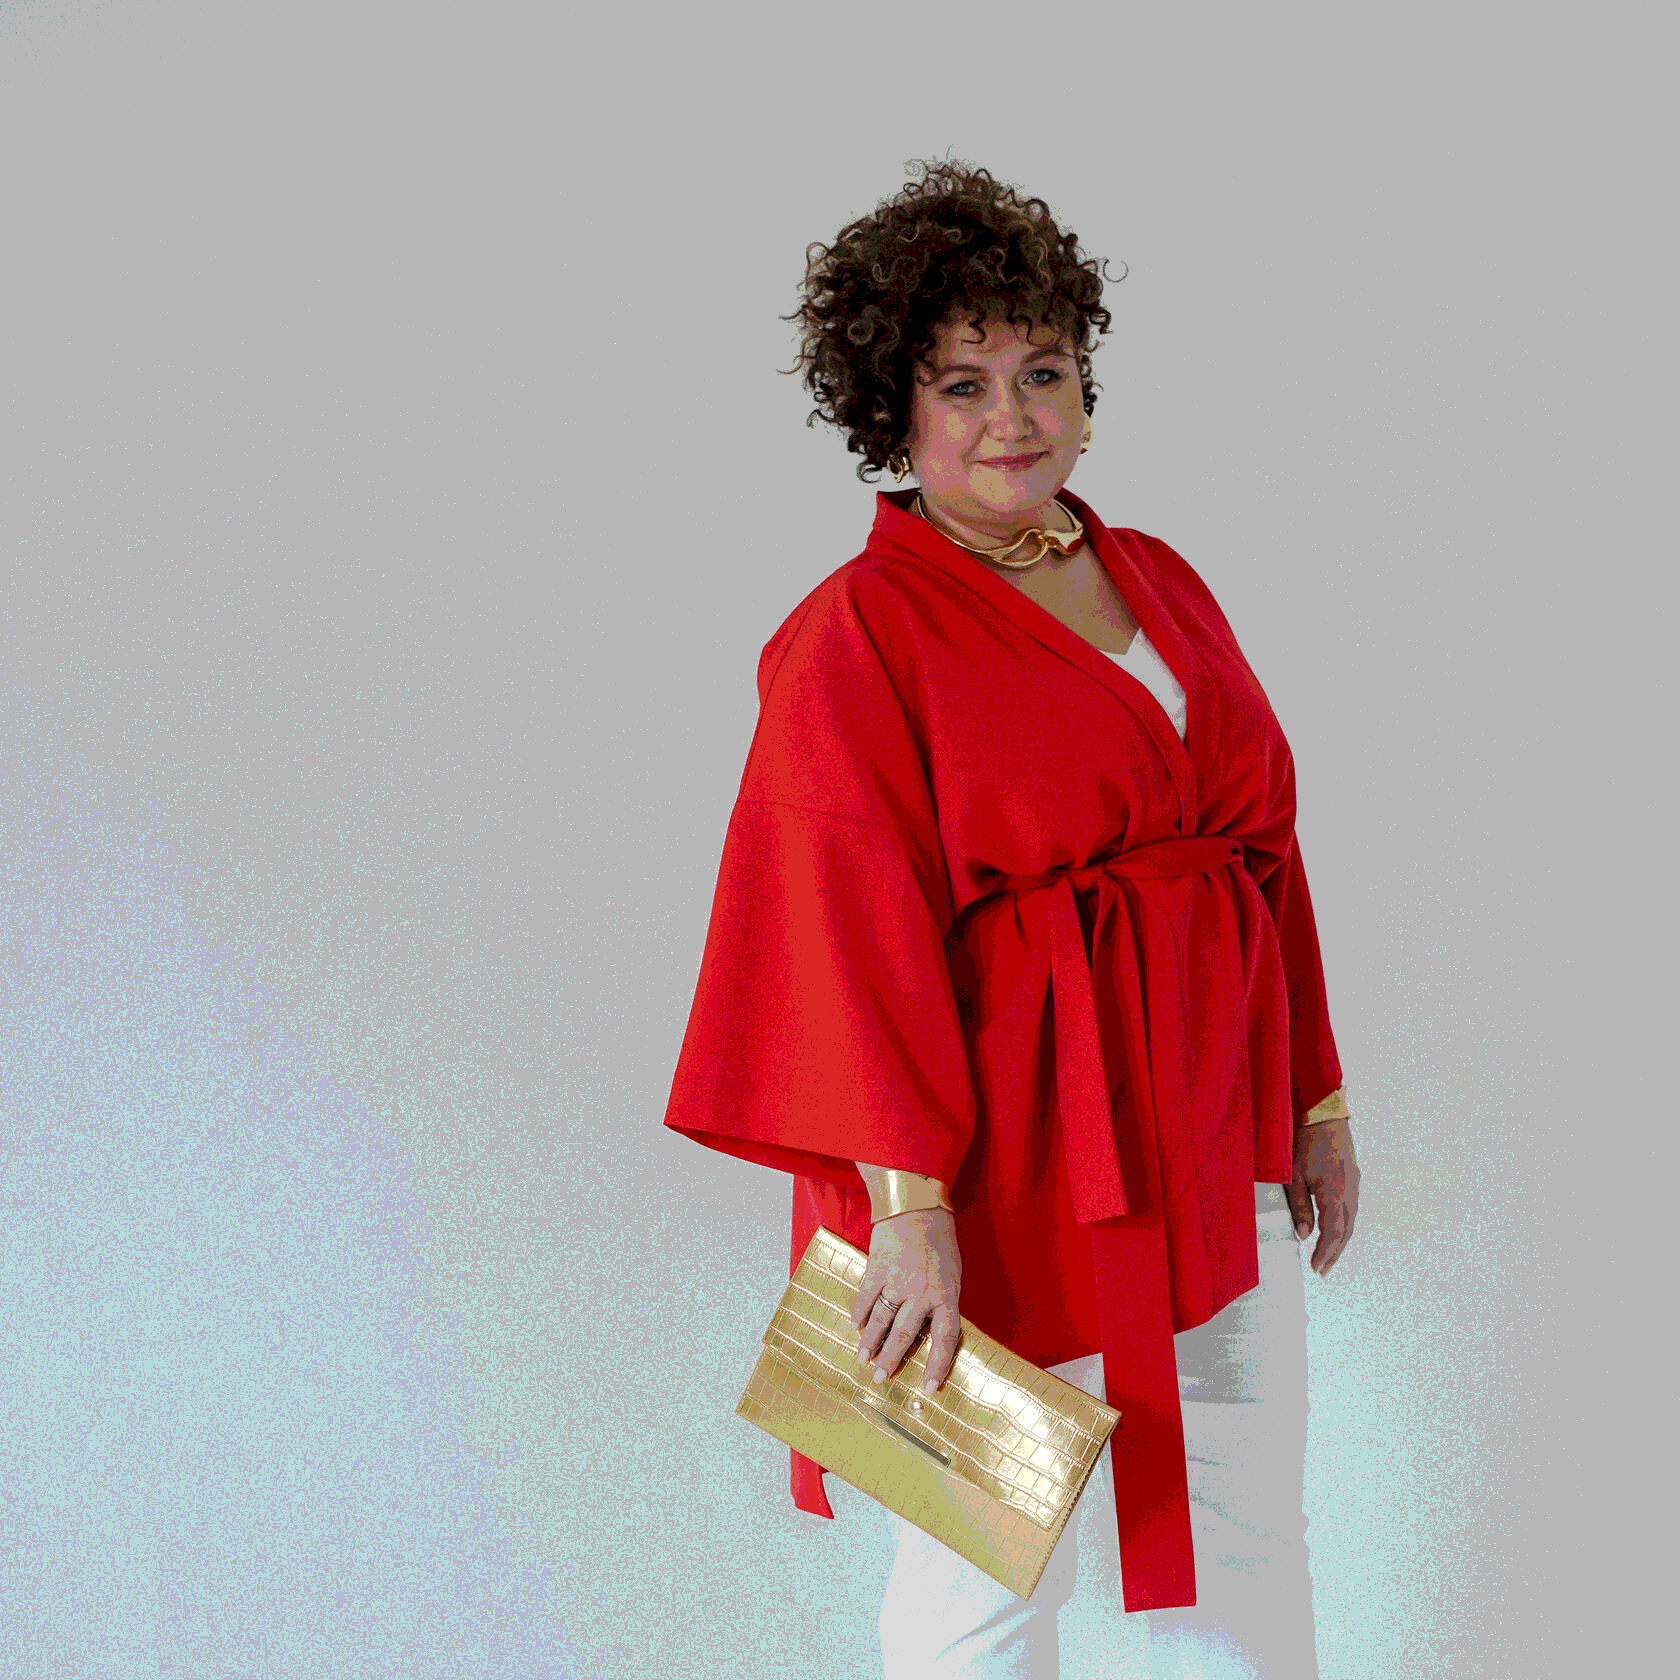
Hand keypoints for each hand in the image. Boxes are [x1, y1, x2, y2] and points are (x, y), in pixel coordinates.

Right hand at [850, 1207, 962, 1396]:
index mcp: (947, 1296)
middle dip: (891, 1361)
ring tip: (863, 1359)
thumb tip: (928, 1329)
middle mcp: (922, 1294)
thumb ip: (941, 1301)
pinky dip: (859, 1313)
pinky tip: (856, 1324)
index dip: (936, 1366)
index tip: (927, 1388)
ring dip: (870, 1343)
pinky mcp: (877, 1269)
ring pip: (881, 1321)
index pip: (945, 1340)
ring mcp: (897, 1282)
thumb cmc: (940, 1240)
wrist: (918, 1207)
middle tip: (880, 1379)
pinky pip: (865, 1298)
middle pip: (904, 1336)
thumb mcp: (951, 1274)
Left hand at [1286, 1117, 1360, 1277]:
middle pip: (1346, 1231)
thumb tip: (1303, 1234)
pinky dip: (1344, 1224)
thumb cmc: (1304, 1141)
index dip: (1325, 1252)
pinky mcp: (1353, 1177)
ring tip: (1328, 1256)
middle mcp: (1350, 1192)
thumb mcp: (1293, 1174)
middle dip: (1334, 1253)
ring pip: (1351, 1221)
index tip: (1316, 1268)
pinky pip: (1352, 1208)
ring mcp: (1355, 1184)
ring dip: (1340, 1241)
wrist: (1323, 1112)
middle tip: (1323, 1271)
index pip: (1333, 1233)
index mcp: (1335, 1193)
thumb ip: (1299, 1206)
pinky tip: (1335, 1229)